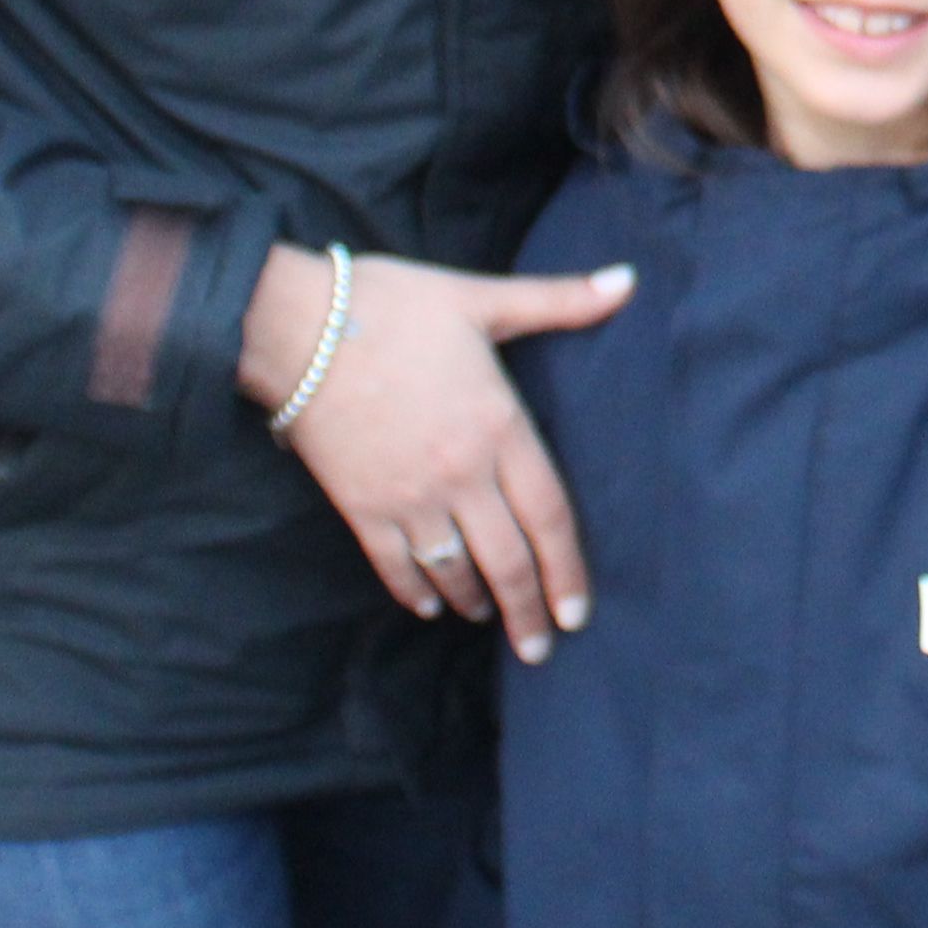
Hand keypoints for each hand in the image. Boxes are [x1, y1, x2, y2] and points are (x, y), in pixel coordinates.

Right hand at [240, 243, 633, 661]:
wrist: (299, 326)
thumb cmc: (394, 306)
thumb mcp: (482, 298)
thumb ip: (559, 300)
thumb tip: (628, 281)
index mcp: (500, 428)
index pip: (550, 518)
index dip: (568, 571)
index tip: (578, 612)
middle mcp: (461, 474)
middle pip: (508, 561)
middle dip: (528, 610)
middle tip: (540, 647)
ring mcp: (409, 496)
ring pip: (455, 571)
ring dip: (476, 602)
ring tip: (490, 620)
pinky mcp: (362, 507)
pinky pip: (397, 565)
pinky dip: (415, 591)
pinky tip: (431, 606)